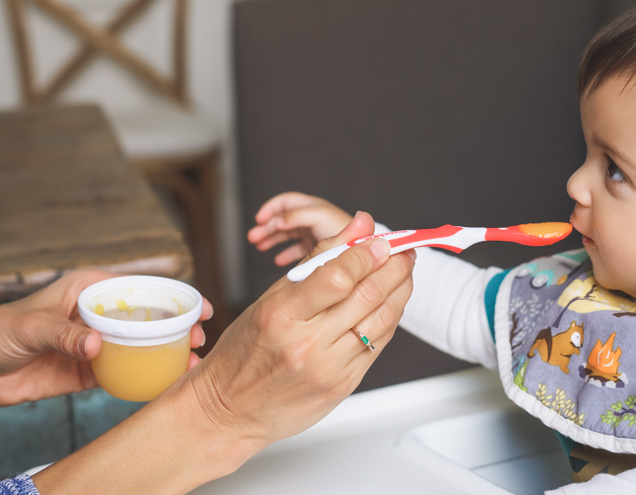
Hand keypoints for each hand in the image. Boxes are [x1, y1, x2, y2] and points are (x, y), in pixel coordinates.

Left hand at [0, 269, 212, 423]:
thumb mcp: (30, 328)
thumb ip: (65, 334)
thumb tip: (96, 344)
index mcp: (86, 288)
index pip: (138, 287)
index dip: (171, 295)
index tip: (197, 306)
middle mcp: (95, 313)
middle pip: (146, 316)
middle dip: (177, 325)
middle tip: (199, 338)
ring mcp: (93, 342)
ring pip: (139, 344)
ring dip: (166, 352)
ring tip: (191, 361)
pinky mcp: (86, 371)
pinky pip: (121, 371)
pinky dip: (143, 375)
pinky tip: (164, 380)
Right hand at [194, 211, 414, 446]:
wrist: (231, 410)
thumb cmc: (244, 352)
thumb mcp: (269, 300)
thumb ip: (317, 262)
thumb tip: (356, 227)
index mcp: (282, 315)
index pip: (337, 277)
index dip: (366, 254)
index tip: (380, 241)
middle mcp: (307, 343)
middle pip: (367, 295)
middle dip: (394, 267)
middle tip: (403, 251)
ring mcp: (328, 368)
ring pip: (381, 321)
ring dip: (400, 291)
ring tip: (404, 273)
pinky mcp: (343, 385)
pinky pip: (378, 345)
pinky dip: (389, 319)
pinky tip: (390, 303)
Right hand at [248, 191, 353, 265]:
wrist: (365, 250)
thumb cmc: (346, 232)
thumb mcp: (320, 220)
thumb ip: (300, 217)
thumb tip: (279, 220)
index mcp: (313, 208)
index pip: (286, 202)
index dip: (271, 209)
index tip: (259, 220)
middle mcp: (313, 218)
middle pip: (283, 218)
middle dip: (267, 226)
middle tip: (253, 237)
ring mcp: (314, 233)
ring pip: (287, 233)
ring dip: (272, 238)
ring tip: (259, 246)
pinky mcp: (318, 247)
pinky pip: (297, 248)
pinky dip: (286, 252)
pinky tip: (277, 260)